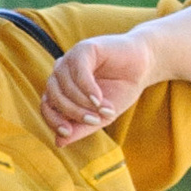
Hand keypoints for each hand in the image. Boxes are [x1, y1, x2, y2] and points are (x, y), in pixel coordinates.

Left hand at [37, 31, 158, 145]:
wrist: (144, 67)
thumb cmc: (121, 89)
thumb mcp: (101, 116)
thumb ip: (80, 128)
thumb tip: (58, 142)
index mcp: (62, 87)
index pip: (46, 105)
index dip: (53, 120)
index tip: (67, 132)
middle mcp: (62, 72)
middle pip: (53, 96)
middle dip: (73, 113)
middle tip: (94, 121)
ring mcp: (71, 59)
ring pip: (64, 85)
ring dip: (82, 102)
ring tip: (102, 109)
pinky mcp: (84, 49)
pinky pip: (78, 72)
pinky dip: (87, 89)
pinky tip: (99, 98)